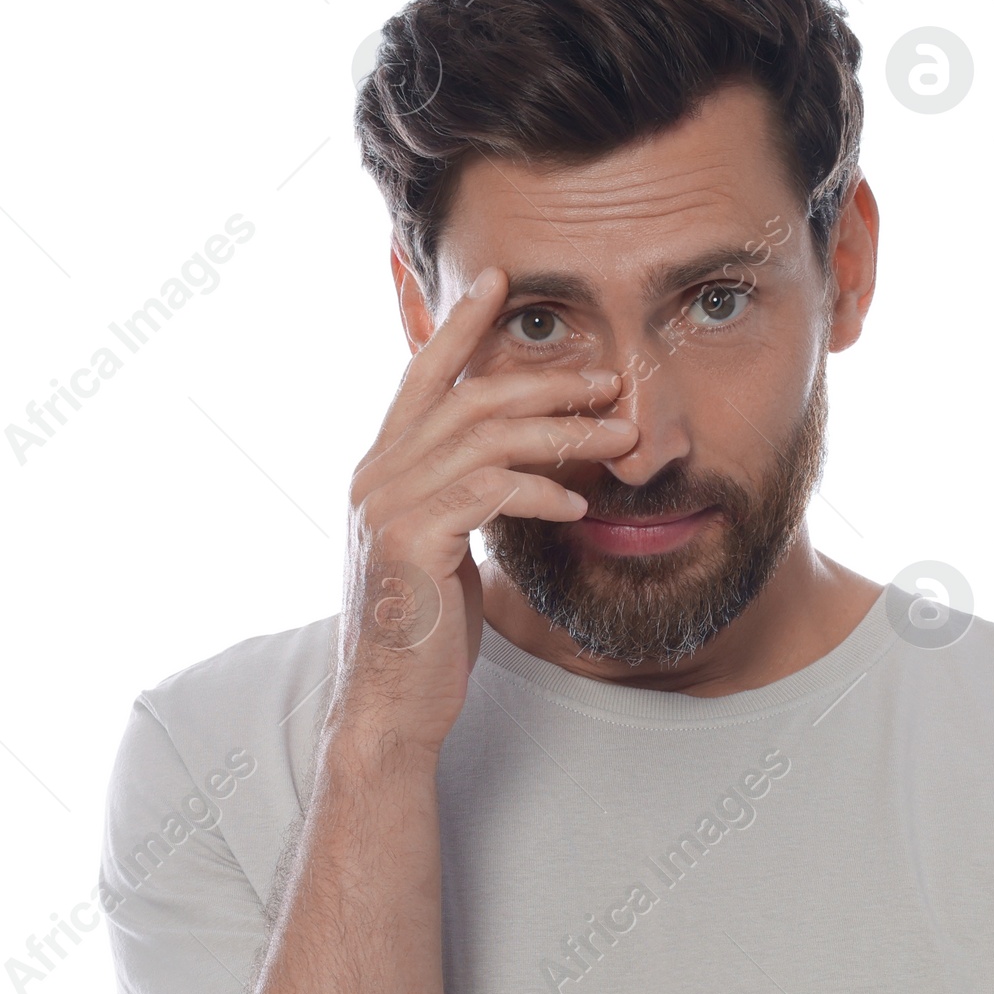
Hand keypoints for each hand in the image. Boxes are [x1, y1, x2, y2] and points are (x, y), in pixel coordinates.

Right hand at [332, 266, 637, 753]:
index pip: (421, 376)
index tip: (504, 284)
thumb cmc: (425, 638)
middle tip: (608, 380)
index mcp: (380, 470)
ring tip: (619, 440)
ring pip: (483, 438)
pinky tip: (578, 506)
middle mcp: (374, 476)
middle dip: (544, 382)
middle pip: (467, 397)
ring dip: (561, 434)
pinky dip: (538, 491)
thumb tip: (507, 470)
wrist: (390, 710)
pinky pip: (486, 492)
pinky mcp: (410, 543)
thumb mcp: (443, 552)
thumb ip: (459, 500)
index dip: (461, 325)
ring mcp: (386, 507)